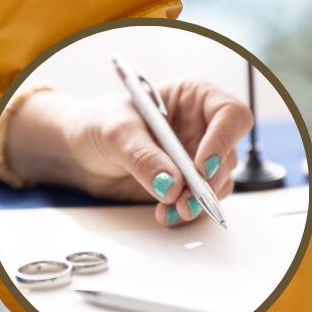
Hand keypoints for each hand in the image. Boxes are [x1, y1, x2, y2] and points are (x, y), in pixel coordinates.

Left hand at [0, 79, 250, 225]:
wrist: (80, 152)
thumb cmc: (97, 123)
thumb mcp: (116, 132)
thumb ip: (144, 157)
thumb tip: (171, 185)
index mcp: (194, 97)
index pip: (231, 114)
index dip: (223, 141)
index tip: (201, 167)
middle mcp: (204, 127)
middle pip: (229, 155)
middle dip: (208, 182)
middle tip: (185, 201)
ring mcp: (199, 157)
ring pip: (220, 182)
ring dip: (199, 201)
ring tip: (171, 211)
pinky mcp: (190, 184)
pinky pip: (202, 201)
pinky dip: (187, 212)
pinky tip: (167, 215)